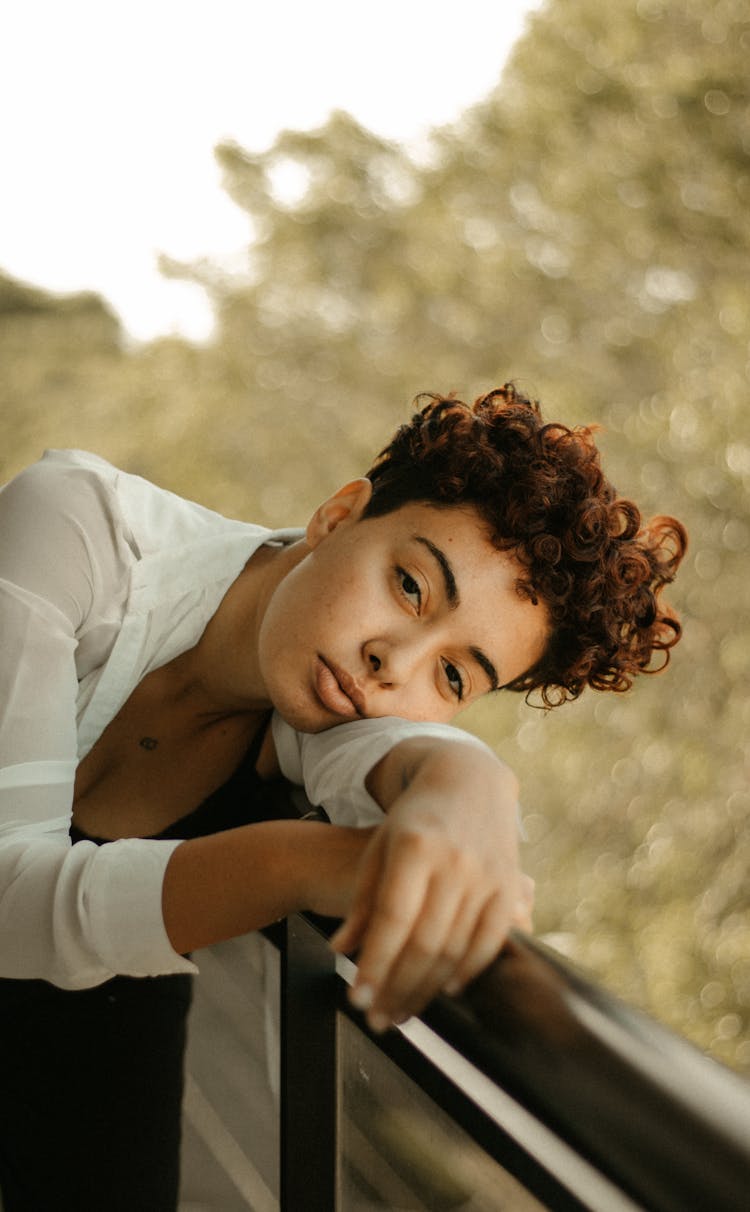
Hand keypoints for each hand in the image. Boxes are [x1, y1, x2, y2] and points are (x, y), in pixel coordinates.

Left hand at [329, 740, 524, 1031]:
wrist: (468, 779)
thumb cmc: (413, 819)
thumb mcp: (379, 848)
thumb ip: (363, 900)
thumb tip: (341, 949)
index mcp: (415, 847)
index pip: (392, 921)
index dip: (375, 965)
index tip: (357, 999)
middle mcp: (454, 861)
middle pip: (424, 943)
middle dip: (398, 988)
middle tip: (377, 1019)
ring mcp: (487, 873)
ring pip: (456, 949)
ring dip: (428, 989)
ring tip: (403, 1012)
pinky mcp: (510, 885)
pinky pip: (491, 940)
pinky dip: (469, 970)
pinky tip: (447, 990)